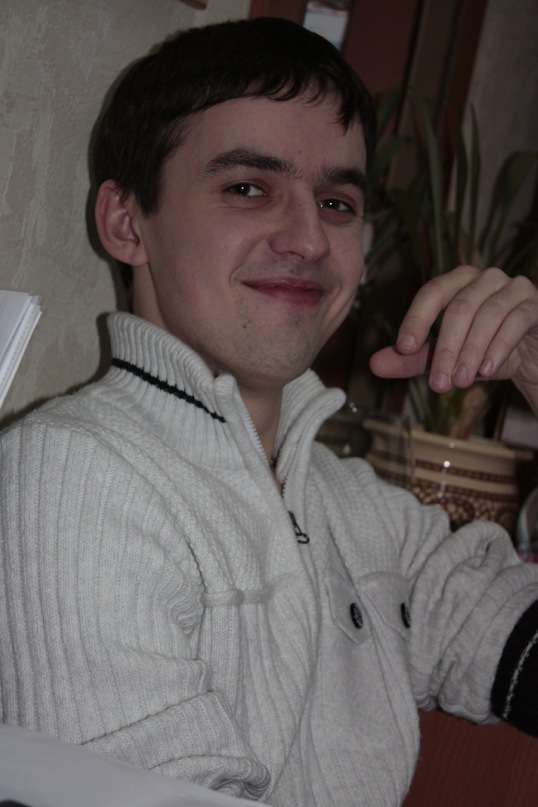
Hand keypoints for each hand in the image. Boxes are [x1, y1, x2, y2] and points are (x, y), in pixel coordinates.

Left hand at [369, 265, 537, 415]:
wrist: (532, 356)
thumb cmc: (484, 350)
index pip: (432, 292)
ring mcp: (514, 287)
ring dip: (471, 351)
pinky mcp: (536, 304)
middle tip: (438, 385)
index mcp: (458, 282)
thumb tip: (374, 364)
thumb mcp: (446, 357)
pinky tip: (487, 371)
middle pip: (459, 307)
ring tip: (460, 382)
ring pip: (488, 314)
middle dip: (446, 348)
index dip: (417, 318)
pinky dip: (499, 347)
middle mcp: (485, 277)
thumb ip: (413, 359)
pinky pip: (516, 320)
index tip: (404, 348)